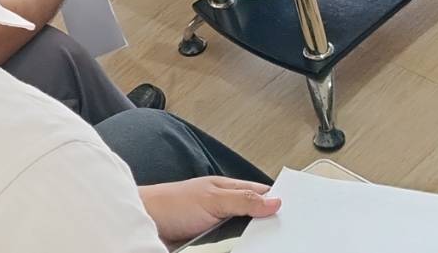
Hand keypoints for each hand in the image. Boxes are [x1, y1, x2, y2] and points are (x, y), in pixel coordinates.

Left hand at [138, 177, 280, 243]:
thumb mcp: (212, 199)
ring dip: (250, 242)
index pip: (262, 193)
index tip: (294, 212)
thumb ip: (243, 200)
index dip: (278, 200)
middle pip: (256, 219)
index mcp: (229, 190)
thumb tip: (274, 201)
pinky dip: (236, 250)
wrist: (143, 223)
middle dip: (265, 227)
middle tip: (280, 236)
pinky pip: (231, 249)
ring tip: (257, 244)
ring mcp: (217, 228)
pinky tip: (238, 250)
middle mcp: (225, 208)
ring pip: (244, 238)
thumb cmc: (170, 203)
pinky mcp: (210, 245)